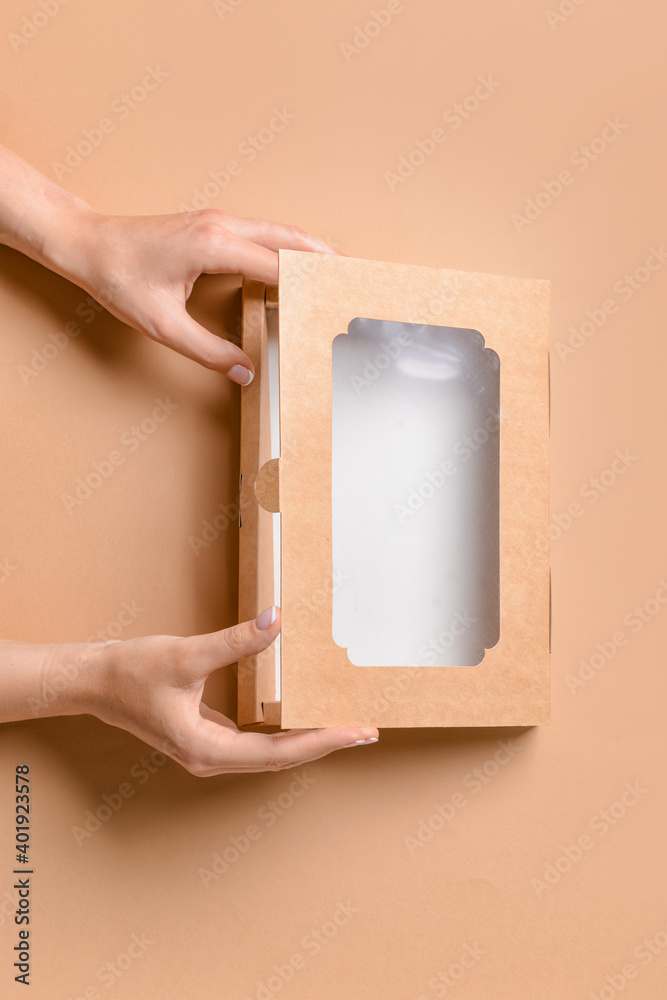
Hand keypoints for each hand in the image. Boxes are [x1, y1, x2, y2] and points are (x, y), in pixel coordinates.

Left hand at [0, 143, 340, 383]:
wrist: (87, 243)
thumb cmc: (118, 277)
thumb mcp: (162, 325)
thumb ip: (209, 350)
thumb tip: (244, 371)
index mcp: (215, 245)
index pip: (279, 266)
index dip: (311, 286)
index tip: (335, 301)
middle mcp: (222, 225)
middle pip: (290, 237)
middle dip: (324, 257)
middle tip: (352, 277)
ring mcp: (218, 220)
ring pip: (279, 231)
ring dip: (307, 249)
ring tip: (333, 272)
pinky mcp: (211, 224)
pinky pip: (261, 233)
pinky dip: (284, 247)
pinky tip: (291, 266)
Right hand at [5, 608, 378, 774]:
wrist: (93, 680)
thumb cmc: (132, 672)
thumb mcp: (187, 654)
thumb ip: (237, 641)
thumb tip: (277, 621)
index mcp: (207, 750)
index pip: (279, 752)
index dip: (322, 741)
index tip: (355, 732)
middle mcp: (211, 759)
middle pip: (281, 758)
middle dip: (325, 743)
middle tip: (366, 731)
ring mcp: (208, 750)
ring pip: (270, 752)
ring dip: (308, 739)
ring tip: (344, 726)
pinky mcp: (206, 735)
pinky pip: (256, 740)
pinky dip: (285, 731)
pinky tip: (303, 716)